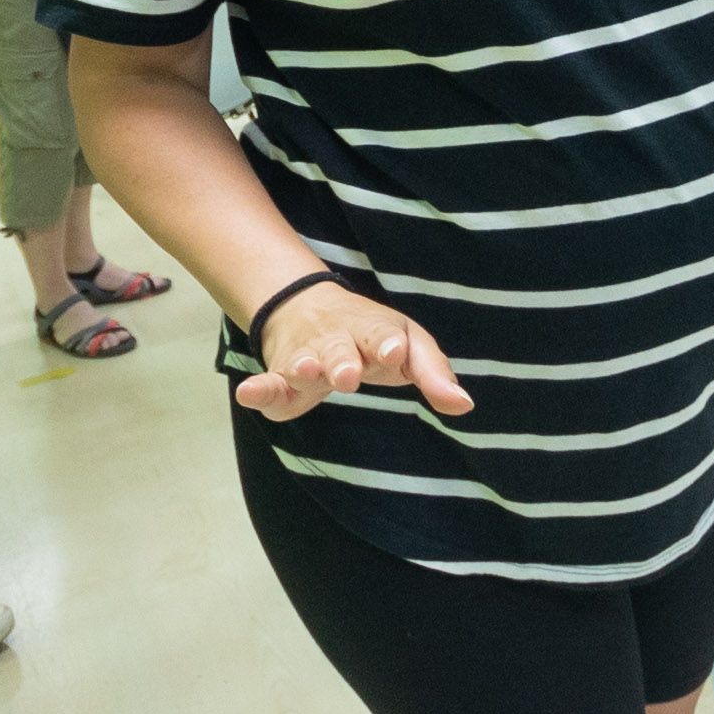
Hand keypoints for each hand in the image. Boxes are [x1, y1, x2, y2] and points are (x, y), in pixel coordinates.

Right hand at [239, 281, 471, 422]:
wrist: (308, 308)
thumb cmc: (372, 336)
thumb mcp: (408, 345)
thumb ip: (434, 374)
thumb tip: (464, 405)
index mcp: (374, 331)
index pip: (384, 334)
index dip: (389, 344)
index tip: (395, 353)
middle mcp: (338, 341)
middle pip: (340, 350)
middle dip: (343, 361)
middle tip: (348, 375)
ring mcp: (307, 357)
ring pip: (303, 362)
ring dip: (304, 367)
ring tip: (306, 372)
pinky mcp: (281, 377)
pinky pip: (269, 383)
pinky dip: (258, 389)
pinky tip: (248, 392)